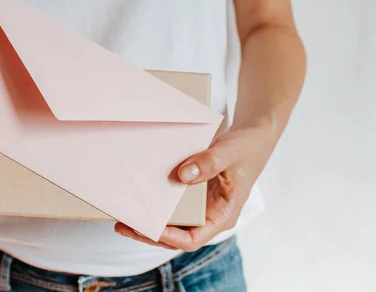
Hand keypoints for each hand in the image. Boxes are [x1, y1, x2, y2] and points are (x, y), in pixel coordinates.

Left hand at [115, 124, 276, 249]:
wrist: (253, 137)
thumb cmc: (247, 148)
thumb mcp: (230, 152)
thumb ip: (209, 163)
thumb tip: (182, 175)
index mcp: (223, 215)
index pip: (193, 238)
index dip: (170, 237)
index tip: (150, 229)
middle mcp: (209, 215)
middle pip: (175, 234)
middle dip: (149, 232)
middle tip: (123, 225)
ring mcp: (200, 206)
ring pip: (171, 222)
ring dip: (148, 220)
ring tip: (122, 215)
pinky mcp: (192, 193)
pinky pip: (171, 203)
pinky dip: (155, 202)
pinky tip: (138, 195)